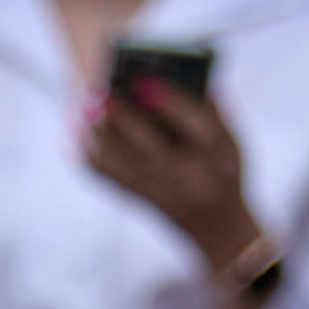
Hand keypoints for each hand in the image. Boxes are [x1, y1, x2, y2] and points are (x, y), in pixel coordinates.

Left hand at [86, 78, 264, 273]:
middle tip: (98, 90)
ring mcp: (158, 190)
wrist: (217, 228)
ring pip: (121, 162)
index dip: (169, 101)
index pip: (194, 124)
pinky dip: (88, 159)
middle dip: (121, 117)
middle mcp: (186, 175)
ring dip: (97, 134)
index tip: (144, 80)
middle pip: (148, 144)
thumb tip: (199, 81)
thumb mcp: (234, 145)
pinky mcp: (137, 199)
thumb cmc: (226, 176)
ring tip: (80, 108)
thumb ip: (217, 114)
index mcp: (214, 157)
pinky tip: (75, 139)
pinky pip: (107, 179)